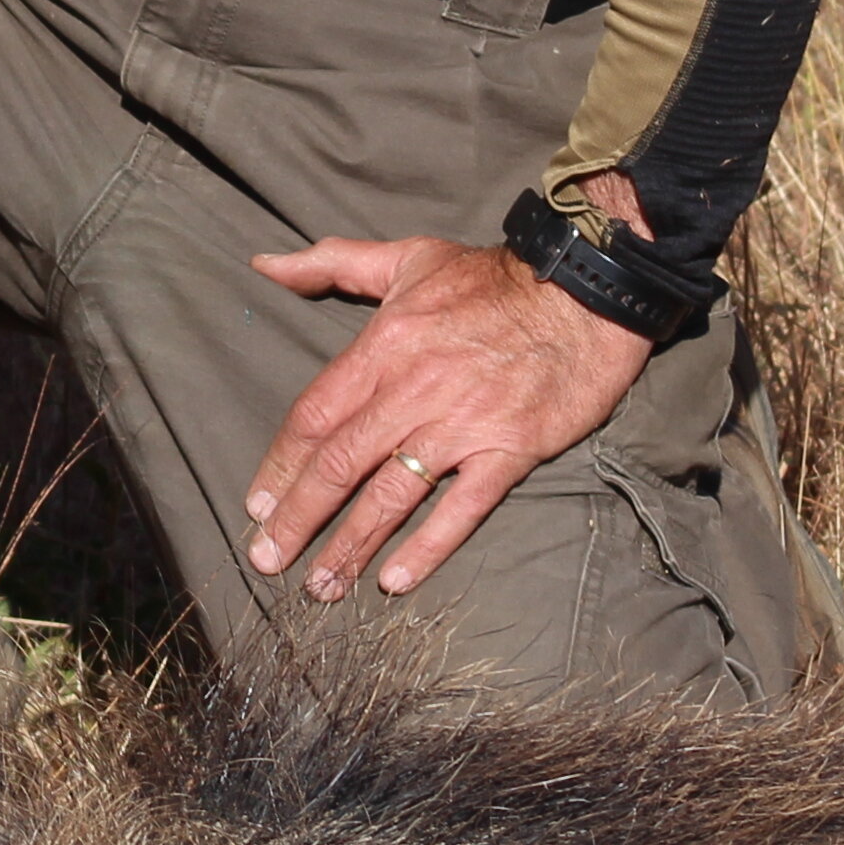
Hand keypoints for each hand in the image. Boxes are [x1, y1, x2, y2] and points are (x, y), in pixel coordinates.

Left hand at [239, 235, 650, 601]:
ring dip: (350, 545)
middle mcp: (416, 389)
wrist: (586, 290)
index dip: (282, 464)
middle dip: (299, 517)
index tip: (257, 503)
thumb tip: (266, 265)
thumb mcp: (407, 257)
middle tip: (265, 558)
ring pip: (392, 494)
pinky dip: (427, 547)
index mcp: (386, 344)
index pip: (317, 414)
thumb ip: (332, 263)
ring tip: (320, 587)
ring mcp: (464, 423)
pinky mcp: (511, 449)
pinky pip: (462, 508)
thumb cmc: (492, 278)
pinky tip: (395, 581)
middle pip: (341, 463)